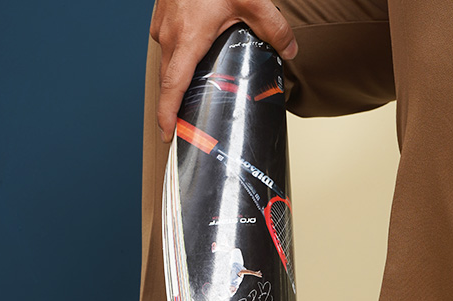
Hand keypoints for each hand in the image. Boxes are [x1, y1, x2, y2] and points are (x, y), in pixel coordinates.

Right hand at [150, 0, 297, 141]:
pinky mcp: (162, 14)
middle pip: (168, 81)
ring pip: (167, 62)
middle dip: (173, 105)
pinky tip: (195, 55)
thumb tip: (290, 50)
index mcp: (186, 39)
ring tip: (192, 94)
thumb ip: (274, 28)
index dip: (166, 115)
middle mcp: (169, 35)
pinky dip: (177, 55)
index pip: (171, 88)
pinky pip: (167, 43)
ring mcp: (162, 24)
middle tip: (183, 126)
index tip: (167, 135)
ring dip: (178, 79)